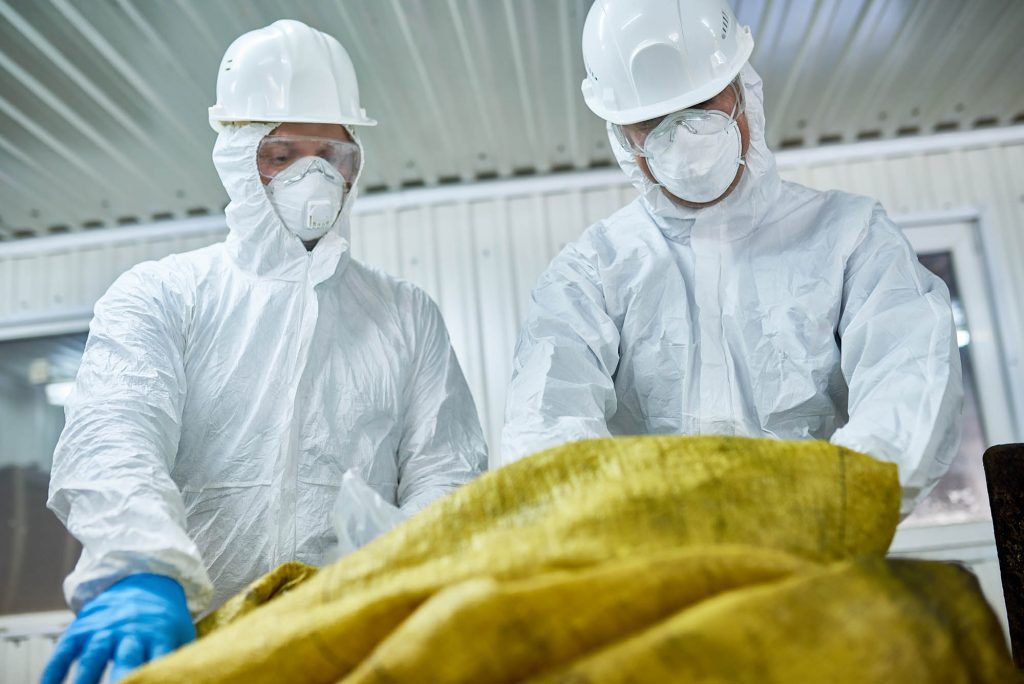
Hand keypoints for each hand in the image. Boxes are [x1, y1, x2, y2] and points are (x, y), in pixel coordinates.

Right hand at [41, 573, 194, 683]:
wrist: (147, 579)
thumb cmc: (166, 619)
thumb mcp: (181, 635)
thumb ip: (179, 660)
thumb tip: (189, 676)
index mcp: (160, 635)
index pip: (158, 661)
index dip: (152, 677)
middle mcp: (130, 631)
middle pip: (125, 659)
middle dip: (121, 682)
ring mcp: (104, 628)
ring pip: (92, 658)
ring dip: (84, 681)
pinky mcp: (82, 627)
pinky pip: (63, 651)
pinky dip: (54, 671)